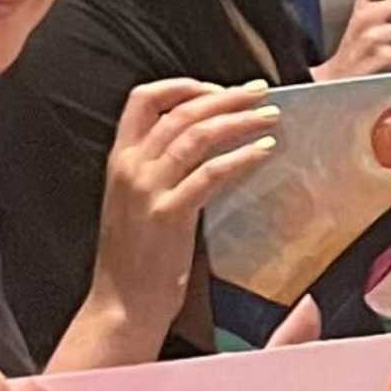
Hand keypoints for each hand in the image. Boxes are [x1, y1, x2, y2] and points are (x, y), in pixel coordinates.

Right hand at [89, 75, 277, 356]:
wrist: (123, 304)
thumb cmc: (136, 257)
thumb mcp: (139, 201)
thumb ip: (161, 169)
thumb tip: (205, 142)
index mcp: (120, 160)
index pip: (143, 100)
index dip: (182, 86)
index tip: (217, 87)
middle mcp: (130, 167)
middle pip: (180, 112)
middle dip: (224, 97)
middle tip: (259, 92)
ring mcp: (148, 190)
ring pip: (197, 135)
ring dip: (238, 120)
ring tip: (270, 117)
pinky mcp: (170, 214)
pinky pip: (211, 173)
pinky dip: (241, 157)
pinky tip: (264, 151)